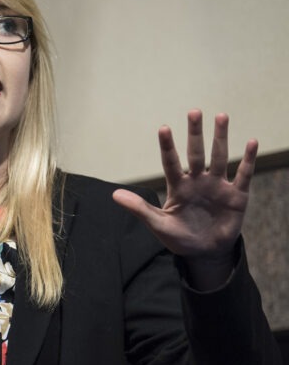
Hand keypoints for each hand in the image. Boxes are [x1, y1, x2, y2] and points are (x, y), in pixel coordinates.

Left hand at [112, 110, 256, 283]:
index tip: (163, 128)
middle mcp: (197, 181)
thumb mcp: (158, 224)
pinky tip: (251, 142)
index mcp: (178, 186)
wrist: (205, 253)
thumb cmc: (179, 237)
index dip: (167, 146)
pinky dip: (248, 159)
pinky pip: (243, 174)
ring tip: (221, 116)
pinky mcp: (237, 195)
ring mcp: (217, 186)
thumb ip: (139, 208)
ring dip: (220, 137)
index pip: (171, 162)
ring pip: (219, 157)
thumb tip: (114, 194)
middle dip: (195, 133)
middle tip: (194, 111)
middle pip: (196, 153)